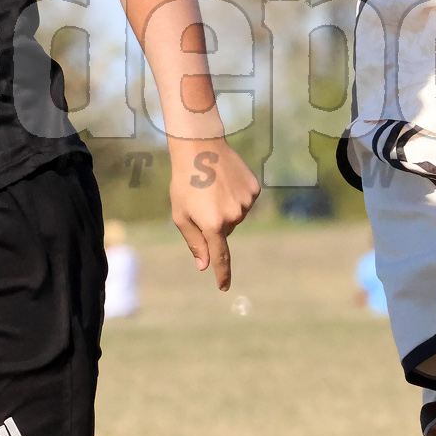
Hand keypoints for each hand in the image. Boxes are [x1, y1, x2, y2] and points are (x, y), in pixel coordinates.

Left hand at [167, 136, 260, 290]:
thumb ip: (194, 242)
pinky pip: (245, 202)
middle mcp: (233, 216)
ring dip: (226, 209)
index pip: (220, 257)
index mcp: (213, 224)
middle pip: (226, 232)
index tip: (223, 287)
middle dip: (214, 223)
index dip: (222, 274)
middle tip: (202, 201)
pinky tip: (225, 181)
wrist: (201, 148)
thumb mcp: (181, 214)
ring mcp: (246, 202)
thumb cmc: (185, 182)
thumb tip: (204, 265)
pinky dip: (235, 197)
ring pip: (236, 217)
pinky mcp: (254, 189)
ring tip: (213, 187)